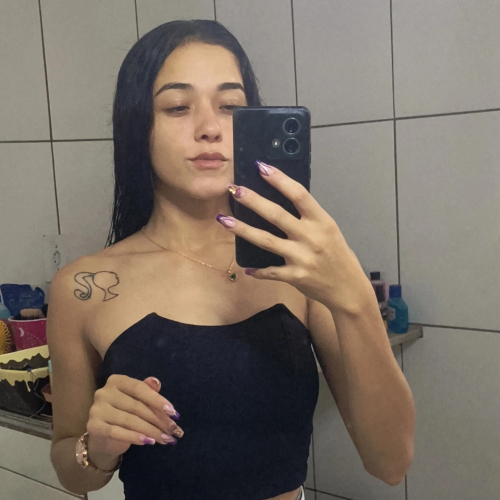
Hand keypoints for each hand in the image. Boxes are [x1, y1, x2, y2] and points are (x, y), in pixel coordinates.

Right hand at [86, 375, 183, 460]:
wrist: (103, 437)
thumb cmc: (124, 413)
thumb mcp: (137, 400)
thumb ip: (147, 390)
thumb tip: (157, 382)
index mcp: (117, 381)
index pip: (139, 389)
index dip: (157, 400)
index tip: (174, 413)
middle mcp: (104, 392)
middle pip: (136, 406)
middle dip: (158, 419)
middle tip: (174, 430)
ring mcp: (97, 409)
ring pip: (130, 420)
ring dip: (151, 431)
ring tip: (166, 438)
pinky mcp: (93, 426)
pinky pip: (117, 432)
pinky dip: (135, 437)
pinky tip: (149, 442)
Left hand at [218, 160, 372, 312]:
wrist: (348, 288)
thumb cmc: (337, 254)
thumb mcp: (329, 229)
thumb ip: (308, 217)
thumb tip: (282, 198)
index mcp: (321, 221)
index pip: (299, 195)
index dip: (280, 180)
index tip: (262, 168)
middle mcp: (311, 237)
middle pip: (276, 215)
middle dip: (253, 201)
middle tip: (235, 189)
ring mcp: (301, 257)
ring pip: (266, 241)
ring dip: (243, 230)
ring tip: (224, 220)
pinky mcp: (295, 276)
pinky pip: (270, 271)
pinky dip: (257, 270)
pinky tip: (245, 267)